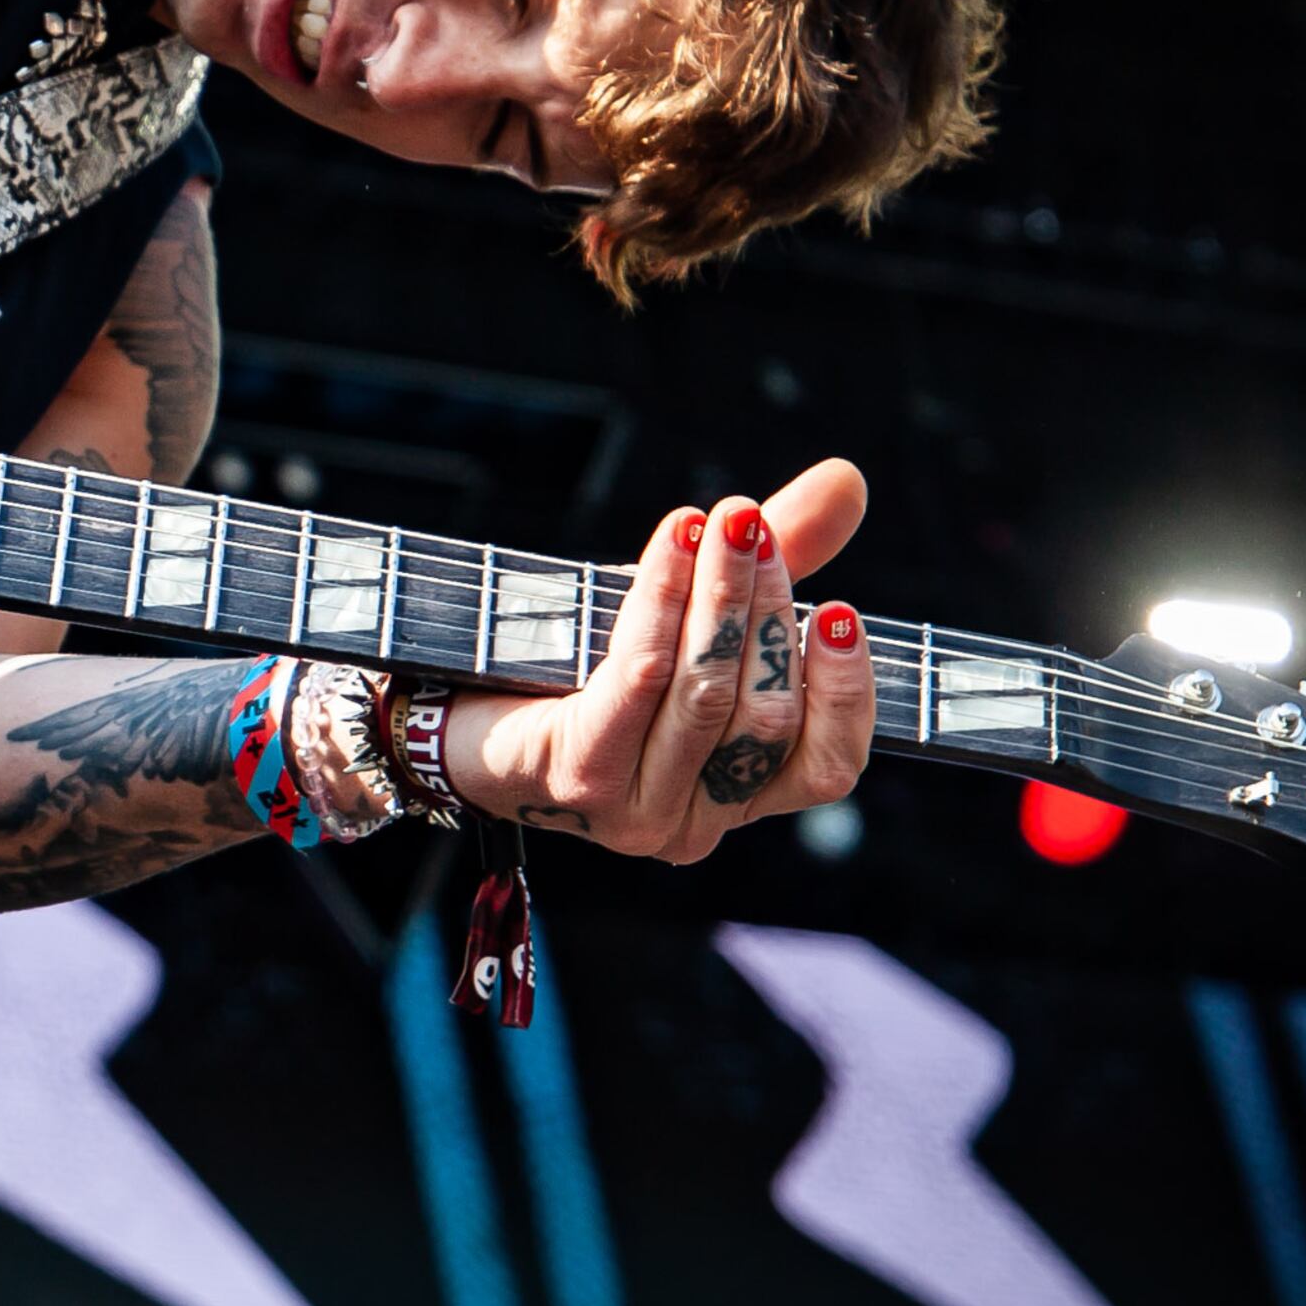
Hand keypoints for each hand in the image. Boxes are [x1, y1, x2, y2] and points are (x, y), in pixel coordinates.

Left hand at [456, 458, 875, 863]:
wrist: (457, 702)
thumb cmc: (583, 662)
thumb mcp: (688, 611)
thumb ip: (776, 560)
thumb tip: (848, 482)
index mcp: (739, 796)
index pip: (826, 767)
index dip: (845, 692)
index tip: (841, 611)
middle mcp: (696, 822)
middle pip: (764, 716)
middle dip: (767, 609)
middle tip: (754, 525)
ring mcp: (637, 812)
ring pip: (705, 694)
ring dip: (720, 596)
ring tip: (728, 521)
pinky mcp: (581, 779)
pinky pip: (640, 675)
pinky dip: (663, 598)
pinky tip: (677, 539)